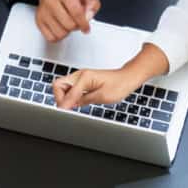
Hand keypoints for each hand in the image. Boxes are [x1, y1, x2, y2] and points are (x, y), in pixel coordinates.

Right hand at [31, 0, 100, 42]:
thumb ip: (93, 4)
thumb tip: (88, 17)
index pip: (76, 12)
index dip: (84, 23)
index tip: (86, 28)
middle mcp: (50, 0)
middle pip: (69, 25)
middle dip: (76, 26)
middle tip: (77, 22)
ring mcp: (43, 11)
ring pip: (60, 33)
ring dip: (67, 32)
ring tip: (68, 23)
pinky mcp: (39, 20)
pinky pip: (51, 38)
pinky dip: (58, 36)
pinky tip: (61, 27)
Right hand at [53, 44, 169, 108]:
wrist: (128, 78)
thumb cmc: (120, 85)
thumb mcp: (101, 97)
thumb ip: (82, 100)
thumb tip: (67, 106)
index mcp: (83, 77)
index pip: (62, 89)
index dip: (62, 102)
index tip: (64, 111)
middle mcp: (80, 75)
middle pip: (58, 85)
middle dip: (60, 98)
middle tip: (68, 108)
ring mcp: (81, 78)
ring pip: (63, 87)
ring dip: (65, 98)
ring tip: (74, 106)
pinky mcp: (84, 82)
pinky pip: (71, 89)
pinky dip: (71, 97)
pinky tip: (79, 103)